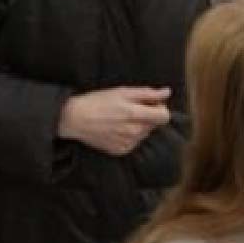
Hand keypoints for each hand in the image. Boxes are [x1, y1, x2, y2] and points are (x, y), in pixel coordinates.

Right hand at [56, 85, 174, 155]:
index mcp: (135, 115)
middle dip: (148, 115)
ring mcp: (127, 144)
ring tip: (121, 118)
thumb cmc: (98, 101)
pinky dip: (129, 135)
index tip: (149, 103)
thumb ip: (148, 93)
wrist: (76, 119)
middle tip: (130, 108)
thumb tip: (167, 92)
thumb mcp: (123, 91)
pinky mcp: (120, 151)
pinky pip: (134, 142)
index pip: (164, 117)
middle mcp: (134, 132)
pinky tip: (116, 128)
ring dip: (138, 125)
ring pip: (144, 133)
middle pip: (154, 125)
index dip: (159, 108)